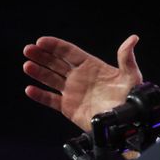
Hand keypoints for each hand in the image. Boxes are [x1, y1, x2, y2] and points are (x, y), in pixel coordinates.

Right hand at [23, 35, 143, 130]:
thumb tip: (133, 38)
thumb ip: (127, 57)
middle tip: (28, 49)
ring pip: (51, 79)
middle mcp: (80, 77)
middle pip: (57, 63)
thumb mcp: (131, 75)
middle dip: (42, 56)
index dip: (55, 46)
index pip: (70, 52)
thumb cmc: (131, 97)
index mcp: (92, 66)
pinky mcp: (69, 107)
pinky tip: (29, 89)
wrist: (125, 120)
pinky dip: (40, 95)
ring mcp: (73, 92)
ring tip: (27, 65)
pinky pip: (51, 100)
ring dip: (38, 72)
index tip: (41, 41)